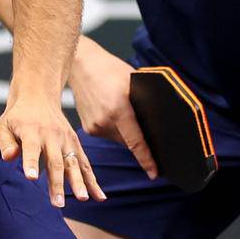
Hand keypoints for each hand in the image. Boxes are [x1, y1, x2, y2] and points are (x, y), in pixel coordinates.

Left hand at [0, 93, 104, 206]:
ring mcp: (66, 140)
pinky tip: (99, 196)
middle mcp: (51, 136)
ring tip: (82, 199)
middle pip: (55, 161)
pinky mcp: (75, 144)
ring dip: (78, 183)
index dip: (30, 163)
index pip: (31, 149)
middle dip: (57, 183)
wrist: (38, 95)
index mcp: (31, 131)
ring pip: (73, 164)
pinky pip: (85, 164)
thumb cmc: (17, 116)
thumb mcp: (4, 125)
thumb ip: (5, 142)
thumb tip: (9, 158)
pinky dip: (92, 180)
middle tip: (58, 203)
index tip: (30, 178)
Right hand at [67, 39, 157, 178]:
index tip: (154, 174)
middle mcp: (104, 121)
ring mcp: (94, 126)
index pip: (136, 142)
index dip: (147, 160)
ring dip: (125, 132)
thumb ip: (144, 102)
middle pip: (128, 141)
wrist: (81, 64)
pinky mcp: (87, 128)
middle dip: (138, 139)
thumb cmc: (110, 69)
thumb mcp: (133, 81)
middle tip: (142, 124)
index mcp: (118, 109)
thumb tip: (158, 124)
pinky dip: (114, 127)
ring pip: (118, 138)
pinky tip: (112, 111)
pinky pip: (108, 134)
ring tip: (121, 109)